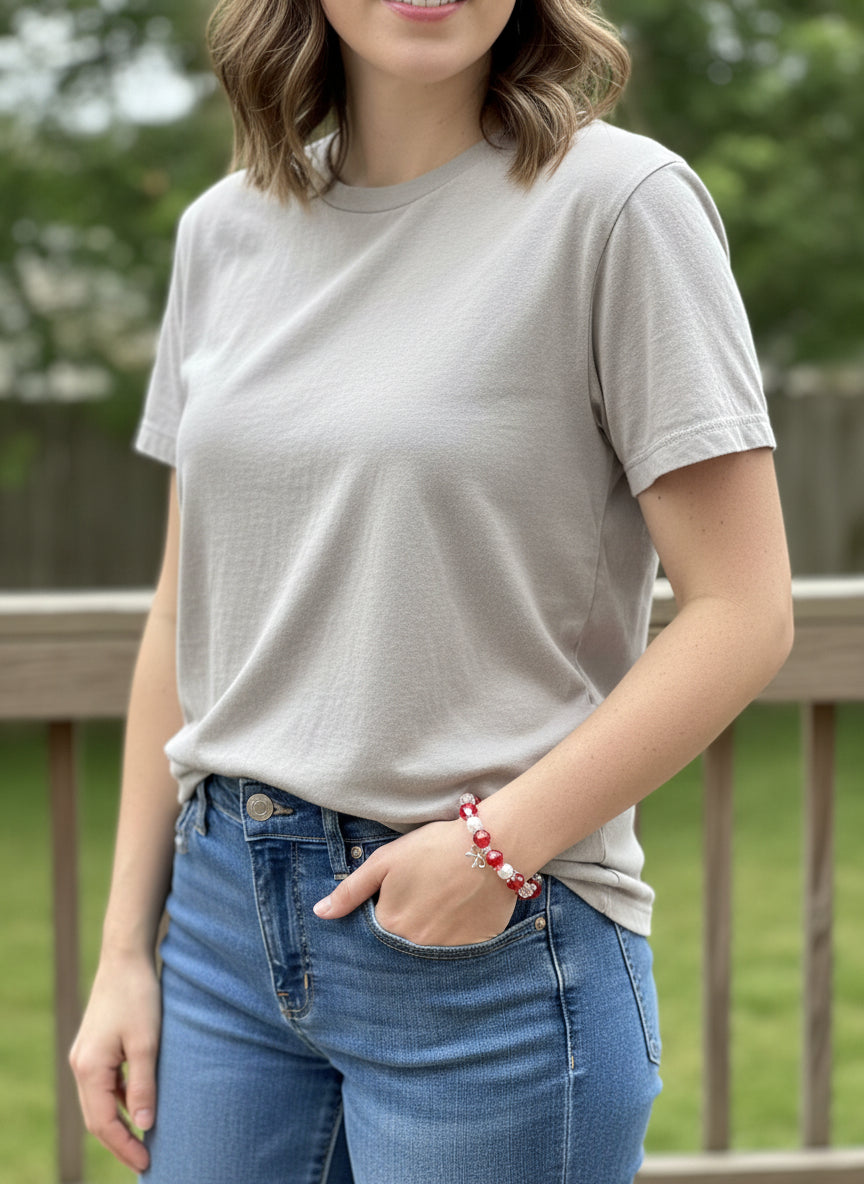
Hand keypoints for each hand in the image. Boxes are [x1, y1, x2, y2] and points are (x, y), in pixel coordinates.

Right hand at [69, 951, 161, 1173]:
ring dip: (119, 1123)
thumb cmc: (139, 996)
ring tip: (144, 1140)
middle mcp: (80, 1066)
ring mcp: (84, 1056)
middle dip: (120, 1142)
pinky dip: (119, 1101)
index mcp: (90, 1068)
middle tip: (146, 1161)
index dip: (125, 1147)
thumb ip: (144, 1084)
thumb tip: (145, 1125)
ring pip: (99, 1103)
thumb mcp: (147, 1042)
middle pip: (96, 1118)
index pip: (104, 1123)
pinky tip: (139, 1104)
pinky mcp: (93, 1047)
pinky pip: (103, 1085)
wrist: (125, 957)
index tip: (148, 1163)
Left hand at [312, 818, 518, 945]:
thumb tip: (320, 914)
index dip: (384, 913)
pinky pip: (458, 952)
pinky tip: (463, 910)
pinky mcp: (475, 949)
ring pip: (429, 949)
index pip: (375, 933)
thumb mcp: (384, 861)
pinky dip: (457, 935)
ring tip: (443, 902)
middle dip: (407, 926)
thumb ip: (350, 891)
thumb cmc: (434, 848)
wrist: (492, 845)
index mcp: (390, 925)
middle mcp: (416, 946)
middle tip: (423, 899)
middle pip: (402, 944)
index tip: (398, 897)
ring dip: (431, 932)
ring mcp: (447, 951)